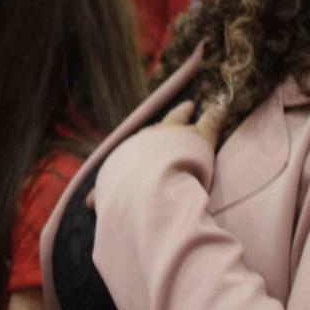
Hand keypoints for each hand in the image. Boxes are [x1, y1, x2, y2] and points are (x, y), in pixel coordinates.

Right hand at [86, 99, 225, 209]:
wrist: (147, 188)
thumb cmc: (127, 191)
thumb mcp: (109, 194)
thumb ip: (102, 196)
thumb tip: (88, 204)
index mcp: (134, 149)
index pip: (140, 142)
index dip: (146, 141)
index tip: (148, 138)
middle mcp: (152, 136)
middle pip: (159, 127)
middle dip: (164, 123)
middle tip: (168, 118)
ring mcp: (176, 134)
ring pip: (181, 119)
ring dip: (185, 113)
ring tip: (190, 106)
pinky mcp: (201, 137)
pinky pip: (211, 121)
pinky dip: (216, 113)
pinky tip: (221, 105)